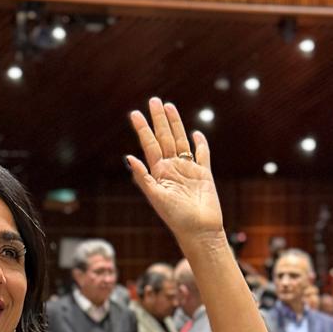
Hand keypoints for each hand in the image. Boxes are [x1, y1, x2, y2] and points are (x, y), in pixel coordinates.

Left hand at [126, 98, 223, 241]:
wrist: (199, 230)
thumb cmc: (177, 218)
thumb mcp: (157, 197)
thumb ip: (143, 178)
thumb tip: (129, 158)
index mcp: (159, 173)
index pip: (149, 146)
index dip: (142, 129)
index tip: (135, 114)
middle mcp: (172, 169)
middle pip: (164, 138)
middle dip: (159, 120)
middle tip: (153, 101)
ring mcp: (188, 170)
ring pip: (181, 141)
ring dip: (175, 124)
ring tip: (169, 106)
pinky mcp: (204, 174)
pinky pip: (202, 155)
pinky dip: (200, 144)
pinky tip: (196, 133)